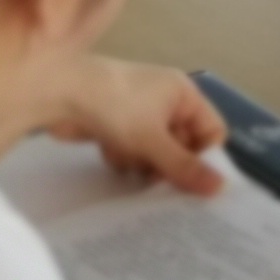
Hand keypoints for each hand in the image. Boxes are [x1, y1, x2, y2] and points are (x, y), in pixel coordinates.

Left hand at [52, 58, 224, 196]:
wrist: (58, 92)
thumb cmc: (115, 106)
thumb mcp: (154, 140)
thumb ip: (185, 167)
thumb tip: (221, 188)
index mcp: (182, 93)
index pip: (212, 131)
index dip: (206, 158)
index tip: (197, 185)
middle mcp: (165, 101)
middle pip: (183, 146)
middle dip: (171, 165)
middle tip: (162, 185)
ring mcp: (139, 114)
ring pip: (157, 154)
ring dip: (144, 164)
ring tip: (130, 161)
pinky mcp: (117, 125)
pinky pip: (134, 153)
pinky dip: (124, 158)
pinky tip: (109, 152)